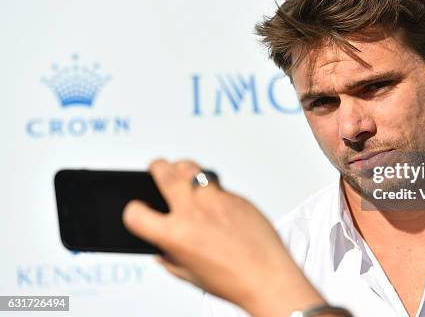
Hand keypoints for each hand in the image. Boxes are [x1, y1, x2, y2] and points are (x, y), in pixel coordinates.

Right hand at [122, 159, 324, 316]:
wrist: (268, 276)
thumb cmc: (233, 281)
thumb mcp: (190, 275)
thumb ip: (170, 258)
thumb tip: (161, 248)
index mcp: (174, 235)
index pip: (136, 213)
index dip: (133, 212)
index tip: (138, 211)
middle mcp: (193, 212)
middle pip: (164, 172)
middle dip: (156, 167)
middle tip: (157, 168)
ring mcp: (216, 200)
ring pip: (192, 168)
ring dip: (183, 169)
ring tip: (183, 174)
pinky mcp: (236, 196)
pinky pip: (218, 186)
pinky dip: (212, 190)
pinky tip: (216, 203)